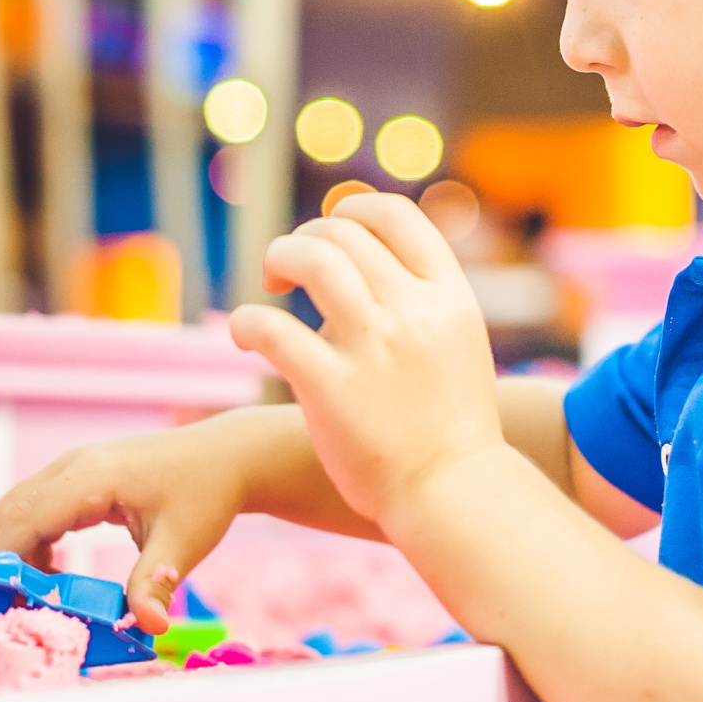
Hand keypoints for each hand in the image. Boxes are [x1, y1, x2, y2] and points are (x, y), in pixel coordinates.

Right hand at [0, 421, 251, 633]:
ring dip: (12, 557)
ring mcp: (72, 469)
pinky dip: (31, 546)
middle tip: (2, 614)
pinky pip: (36, 511)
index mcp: (90, 478)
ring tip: (28, 603)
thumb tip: (149, 627)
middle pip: (6, 514)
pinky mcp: (79, 479)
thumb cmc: (206, 493)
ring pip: (16, 512)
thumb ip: (154, 583)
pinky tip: (52, 580)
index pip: (20, 519)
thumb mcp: (183, 542)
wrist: (226, 457)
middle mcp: (71, 467)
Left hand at [227, 192, 505, 532]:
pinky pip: (272, 328)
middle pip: (342, 232)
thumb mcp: (459, 341)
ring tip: (271, 284)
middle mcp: (413, 311)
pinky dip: (247, 321)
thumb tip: (369, 256)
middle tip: (289, 270)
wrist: (452, 493)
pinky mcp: (330, 387)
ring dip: (278, 258)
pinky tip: (244, 334)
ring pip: (310, 260)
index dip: (352, 209)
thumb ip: (424, 298)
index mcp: (450, 295)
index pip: (394, 214)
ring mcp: (373, 347)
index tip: (331, 231)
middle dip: (305, 239)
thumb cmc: (450, 424)